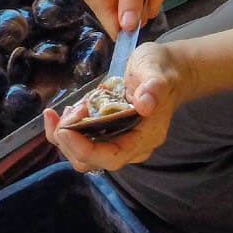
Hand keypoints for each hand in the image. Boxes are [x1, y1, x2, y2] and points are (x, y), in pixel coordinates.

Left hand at [43, 41, 187, 171]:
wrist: (167, 72)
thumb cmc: (163, 71)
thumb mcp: (158, 71)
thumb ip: (154, 86)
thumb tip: (146, 104)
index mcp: (146, 137)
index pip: (112, 157)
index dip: (85, 149)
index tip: (65, 128)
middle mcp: (132, 146)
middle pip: (91, 160)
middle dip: (70, 140)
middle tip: (69, 110)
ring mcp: (119, 141)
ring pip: (83, 154)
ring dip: (66, 136)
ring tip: (69, 108)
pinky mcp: (109, 134)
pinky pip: (83, 142)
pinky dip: (69, 130)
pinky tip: (69, 110)